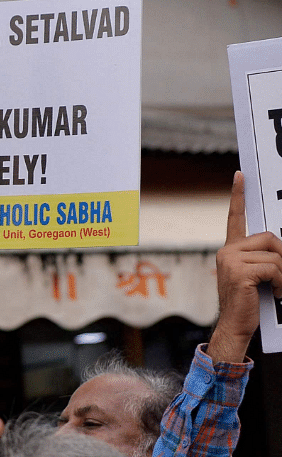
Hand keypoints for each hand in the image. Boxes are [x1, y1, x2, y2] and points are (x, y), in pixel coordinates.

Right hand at [208, 171, 281, 362]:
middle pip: (269, 238)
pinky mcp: (239, 271)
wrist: (235, 327)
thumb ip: (263, 259)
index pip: (235, 218)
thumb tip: (279, 249)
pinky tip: (276, 292)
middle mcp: (227, 251)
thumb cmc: (250, 304)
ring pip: (274, 255)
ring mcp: (230, 260)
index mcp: (230, 250)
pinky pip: (273, 267)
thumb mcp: (258, 276)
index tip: (240, 176)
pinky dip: (281, 282)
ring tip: (278, 290)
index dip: (237, 196)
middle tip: (281, 279)